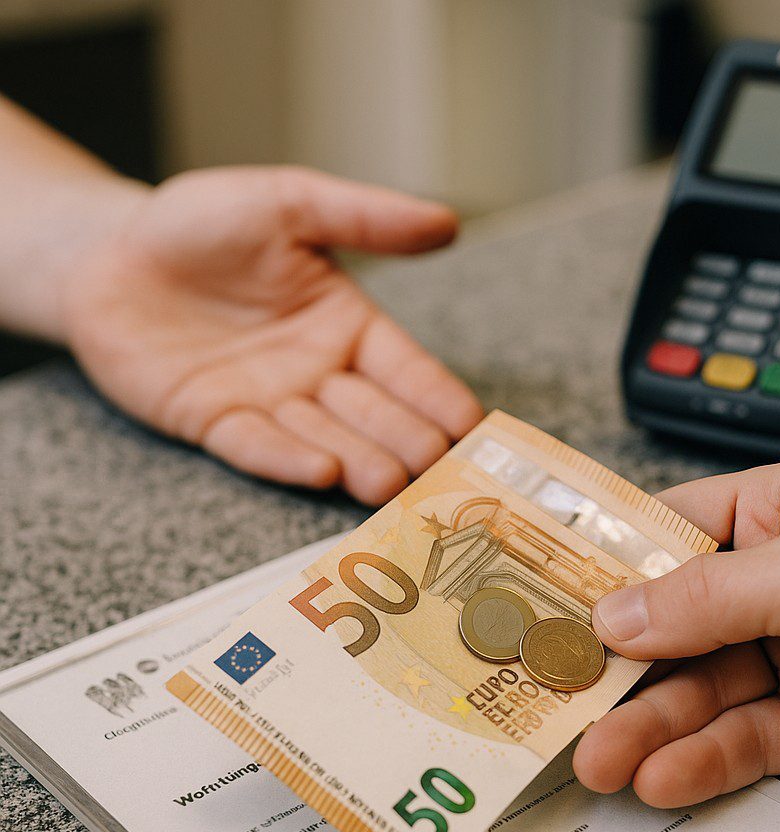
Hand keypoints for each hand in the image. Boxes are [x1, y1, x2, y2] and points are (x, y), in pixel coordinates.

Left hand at [63, 167, 482, 504]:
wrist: (108, 253)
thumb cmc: (200, 223)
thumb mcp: (288, 204)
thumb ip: (364, 217)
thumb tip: (448, 222)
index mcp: (348, 326)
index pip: (409, 370)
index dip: (441, 398)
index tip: (476, 427)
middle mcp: (317, 374)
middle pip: (377, 417)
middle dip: (410, 444)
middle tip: (441, 471)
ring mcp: (268, 404)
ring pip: (327, 440)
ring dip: (362, 464)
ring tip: (393, 484)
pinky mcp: (214, 423)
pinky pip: (256, 445)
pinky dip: (289, 459)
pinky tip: (323, 471)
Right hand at [574, 457, 779, 812]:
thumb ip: (703, 597)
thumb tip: (612, 613)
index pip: (671, 531)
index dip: (608, 565)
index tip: (543, 600)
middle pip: (676, 623)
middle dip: (619, 665)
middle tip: (556, 697)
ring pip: (702, 691)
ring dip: (648, 727)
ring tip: (597, 759)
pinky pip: (746, 741)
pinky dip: (702, 761)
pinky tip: (660, 777)